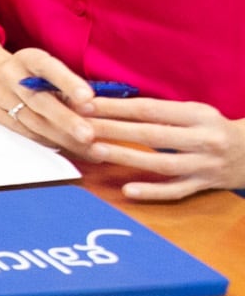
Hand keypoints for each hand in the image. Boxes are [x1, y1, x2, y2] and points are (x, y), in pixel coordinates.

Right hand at [0, 41, 101, 155]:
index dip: (68, 82)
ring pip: (33, 123)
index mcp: (28, 59)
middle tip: (89, 135)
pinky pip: (26, 134)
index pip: (48, 68)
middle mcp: (10, 76)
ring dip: (63, 139)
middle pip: (39, 101)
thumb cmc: (31, 74)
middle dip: (66, 120)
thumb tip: (103, 107)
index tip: (88, 97)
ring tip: (90, 149)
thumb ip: (69, 84)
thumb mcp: (46, 68)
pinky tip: (72, 150)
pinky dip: (51, 144)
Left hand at [79, 98, 244, 201]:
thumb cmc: (213, 128)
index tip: (86, 104)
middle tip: (82, 126)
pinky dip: (152, 191)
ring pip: (162, 164)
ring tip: (96, 151)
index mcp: (198, 115)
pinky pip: (177, 191)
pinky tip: (127, 190)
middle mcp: (203, 139)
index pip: (150, 110)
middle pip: (153, 135)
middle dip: (114, 129)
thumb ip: (159, 111)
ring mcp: (205, 165)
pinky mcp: (205, 185)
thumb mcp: (194, 112)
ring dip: (127, 157)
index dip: (117, 107)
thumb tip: (109, 104)